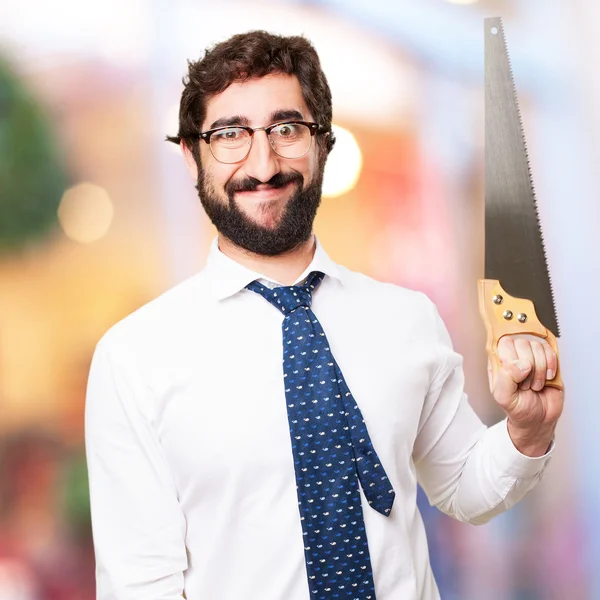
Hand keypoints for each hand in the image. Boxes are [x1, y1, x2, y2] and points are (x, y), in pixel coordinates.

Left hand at [489, 334, 563, 456]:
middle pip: (521, 343)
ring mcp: (531, 356)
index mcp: (498, 363)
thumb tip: (521, 363)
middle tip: (526, 384)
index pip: (503, 343)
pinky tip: (547, 378)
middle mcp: (513, 356)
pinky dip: (551, 365)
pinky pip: (550, 350)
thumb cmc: (518, 408)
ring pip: (537, 346)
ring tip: (535, 384)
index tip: (516, 376)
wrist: (539, 419)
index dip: (512, 358)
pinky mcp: (547, 360)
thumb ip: (505, 378)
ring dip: (540, 369)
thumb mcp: (504, 397)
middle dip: (527, 366)